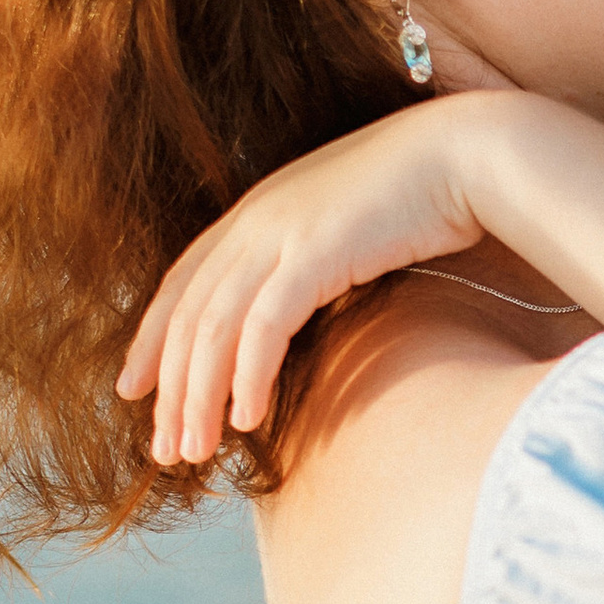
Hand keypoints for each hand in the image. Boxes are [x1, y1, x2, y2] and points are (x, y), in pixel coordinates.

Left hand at [118, 104, 487, 465]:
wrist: (469, 152)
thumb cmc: (422, 195)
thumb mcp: (346, 229)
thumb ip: (309, 261)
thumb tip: (295, 312)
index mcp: (256, 210)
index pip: (183, 283)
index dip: (152, 339)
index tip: (133, 389)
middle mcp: (256, 218)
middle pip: (190, 314)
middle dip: (171, 388)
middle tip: (165, 449)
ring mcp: (283, 232)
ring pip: (216, 326)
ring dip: (200, 395)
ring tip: (194, 451)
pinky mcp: (317, 251)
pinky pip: (266, 325)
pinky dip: (249, 374)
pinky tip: (247, 420)